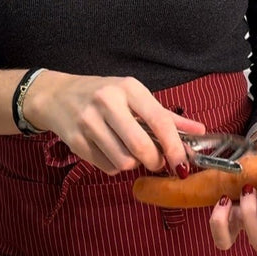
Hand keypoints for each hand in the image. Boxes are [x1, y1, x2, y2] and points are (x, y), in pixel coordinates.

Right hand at [25, 71, 204, 174]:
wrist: (57, 96)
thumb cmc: (103, 95)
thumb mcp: (134, 97)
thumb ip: (167, 116)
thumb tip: (199, 131)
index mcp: (128, 88)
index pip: (159, 120)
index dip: (175, 147)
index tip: (183, 164)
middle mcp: (107, 102)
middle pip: (141, 147)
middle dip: (154, 161)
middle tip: (156, 161)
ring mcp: (88, 122)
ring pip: (123, 162)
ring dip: (133, 164)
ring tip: (129, 152)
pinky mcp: (75, 141)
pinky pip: (106, 167)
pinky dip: (114, 166)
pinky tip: (110, 151)